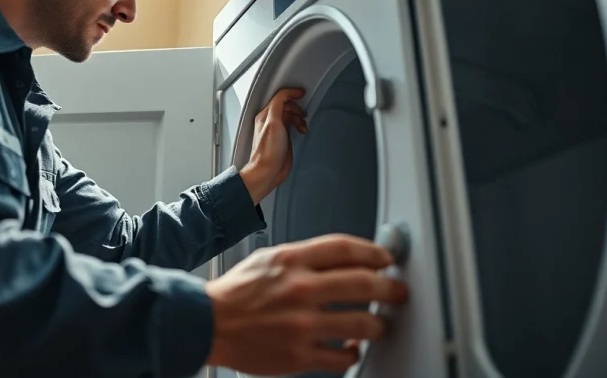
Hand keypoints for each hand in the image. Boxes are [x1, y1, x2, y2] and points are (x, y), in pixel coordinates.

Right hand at [204, 234, 407, 375]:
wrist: (208, 324)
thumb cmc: (237, 293)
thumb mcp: (269, 258)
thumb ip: (305, 257)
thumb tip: (344, 258)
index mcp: (292, 261)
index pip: (346, 249)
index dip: (374, 252)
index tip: (385, 260)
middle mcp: (300, 290)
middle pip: (364, 284)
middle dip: (390, 288)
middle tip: (398, 292)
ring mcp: (301, 325)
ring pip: (362, 323)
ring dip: (379, 324)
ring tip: (380, 323)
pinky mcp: (298, 356)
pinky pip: (342, 358)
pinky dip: (354, 353)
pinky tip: (352, 347)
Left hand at [239, 88, 307, 203]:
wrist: (268, 171)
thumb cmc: (268, 151)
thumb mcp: (273, 123)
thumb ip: (278, 106)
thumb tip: (287, 95)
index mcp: (266, 115)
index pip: (279, 97)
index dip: (291, 93)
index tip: (302, 93)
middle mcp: (270, 121)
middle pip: (286, 106)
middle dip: (297, 108)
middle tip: (304, 115)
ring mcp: (276, 130)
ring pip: (290, 116)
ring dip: (299, 118)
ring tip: (303, 126)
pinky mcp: (283, 139)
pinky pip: (292, 126)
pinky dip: (299, 126)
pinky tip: (302, 131)